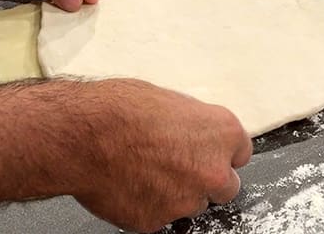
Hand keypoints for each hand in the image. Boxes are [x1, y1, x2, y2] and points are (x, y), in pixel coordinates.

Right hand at [0, 79, 251, 232]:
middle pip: (225, 185)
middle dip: (206, 178)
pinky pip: (160, 215)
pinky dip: (150, 204)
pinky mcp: (157, 222)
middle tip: (178, 165)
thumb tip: (193, 135)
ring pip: (192, 203)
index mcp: (223, 132)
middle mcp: (213, 171)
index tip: (208, 152)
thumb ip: (194, 125)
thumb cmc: (122, 107)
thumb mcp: (170, 101)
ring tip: (147, 171)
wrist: (83, 134)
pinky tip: (130, 183)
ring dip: (178, 192)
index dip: (220, 151)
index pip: (240, 152)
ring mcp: (186, 201)